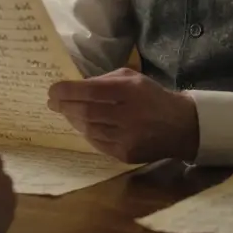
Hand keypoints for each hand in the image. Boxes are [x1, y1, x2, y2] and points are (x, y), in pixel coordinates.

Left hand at [47, 68, 199, 163]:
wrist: (181, 126)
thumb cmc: (151, 96)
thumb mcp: (132, 78)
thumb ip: (104, 80)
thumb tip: (75, 87)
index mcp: (129, 91)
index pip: (91, 91)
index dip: (68, 91)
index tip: (52, 90)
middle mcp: (128, 115)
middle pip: (86, 112)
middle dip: (65, 106)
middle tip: (52, 102)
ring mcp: (127, 138)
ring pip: (89, 130)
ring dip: (73, 120)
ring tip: (66, 112)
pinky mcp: (126, 154)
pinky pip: (97, 143)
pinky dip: (86, 133)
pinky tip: (82, 125)